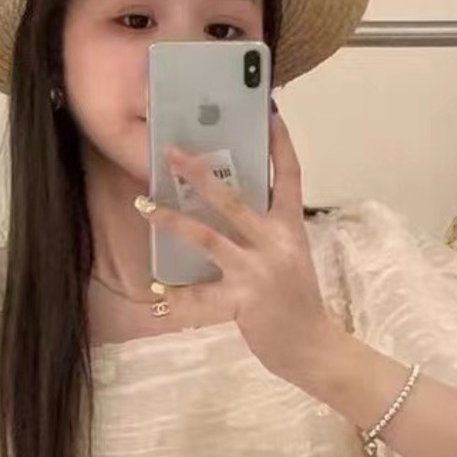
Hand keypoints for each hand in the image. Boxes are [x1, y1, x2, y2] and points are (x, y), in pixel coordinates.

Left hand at [143, 110, 342, 384]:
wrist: (312, 346)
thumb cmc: (297, 300)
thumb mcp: (291, 256)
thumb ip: (267, 231)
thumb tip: (233, 206)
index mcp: (290, 227)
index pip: (289, 174)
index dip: (279, 141)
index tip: (267, 109)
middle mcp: (275, 242)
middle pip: (233, 198)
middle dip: (198, 174)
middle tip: (170, 152)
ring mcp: (258, 270)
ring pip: (207, 237)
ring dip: (172, 220)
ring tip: (143, 205)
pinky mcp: (243, 300)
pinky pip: (200, 297)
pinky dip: (176, 297)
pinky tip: (155, 294)